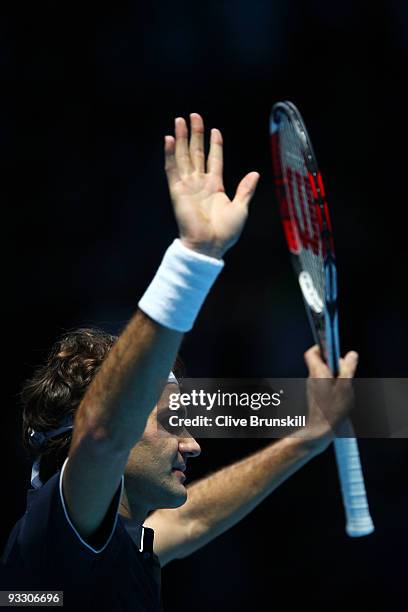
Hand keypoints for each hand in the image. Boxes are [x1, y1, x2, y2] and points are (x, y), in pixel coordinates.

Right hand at [164, 113, 259, 258]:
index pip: (214, 160)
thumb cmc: (225, 232)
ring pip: (183, 156)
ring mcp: (187, 186)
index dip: (215, 145)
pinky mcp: (177, 191)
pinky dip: (169, 154)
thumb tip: (255, 174)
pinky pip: (172, 169)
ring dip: (181, 138)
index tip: (215, 130)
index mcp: (215, 187)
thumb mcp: (241, 208)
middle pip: (196, 153)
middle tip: (194, 116)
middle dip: (195, 134)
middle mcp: (199, 184)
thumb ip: (246, 190)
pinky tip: (168, 139)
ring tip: (180, 120)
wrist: (209, 246)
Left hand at [300, 345, 358, 453]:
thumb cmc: (332, 409)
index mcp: (317, 372)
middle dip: (334, 363)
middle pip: (320, 362)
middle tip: (345, 370)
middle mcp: (312, 378)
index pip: (312, 352)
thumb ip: (348, 368)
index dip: (322, 347)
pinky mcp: (315, 397)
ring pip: (323, 374)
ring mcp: (312, 388)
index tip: (334, 348)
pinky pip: (324, 384)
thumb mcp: (345, 386)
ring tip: (344, 385)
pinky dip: (333, 385)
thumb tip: (351, 355)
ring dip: (335, 375)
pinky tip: (341, 396)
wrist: (320, 430)